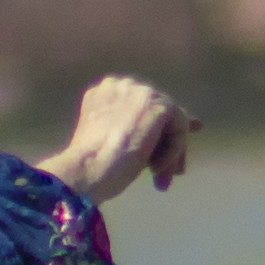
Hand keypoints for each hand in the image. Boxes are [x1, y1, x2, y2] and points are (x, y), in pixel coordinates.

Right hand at [38, 76, 198, 204]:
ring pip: (172, 121)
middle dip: (170, 143)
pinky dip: (172, 152)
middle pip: (161, 112)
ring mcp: (141, 91)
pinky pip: (179, 128)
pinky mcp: (158, 105)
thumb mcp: (113, 142)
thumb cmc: (92, 166)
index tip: (167, 146)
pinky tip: (155, 168)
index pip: (142, 104)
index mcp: (105, 92)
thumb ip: (136, 131)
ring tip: (161, 180)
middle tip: (177, 172)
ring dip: (171, 152)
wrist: (86, 169)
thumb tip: (168, 139)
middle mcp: (123, 84)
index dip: (158, 126)